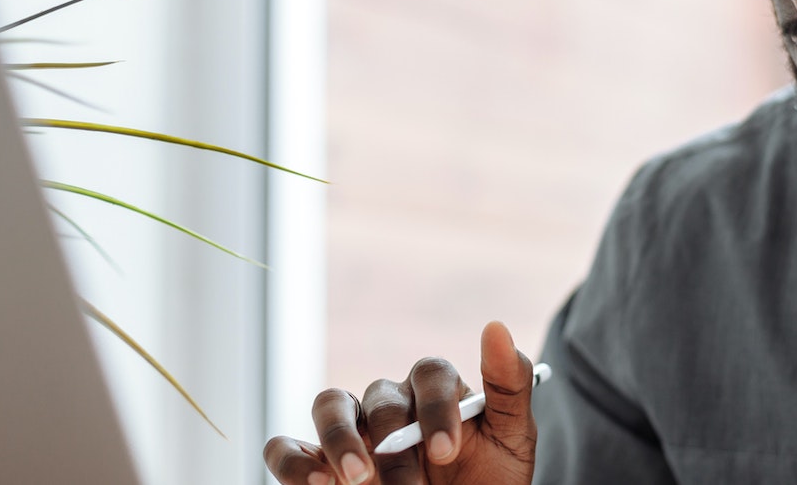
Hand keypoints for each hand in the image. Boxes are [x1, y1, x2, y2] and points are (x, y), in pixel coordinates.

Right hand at [264, 321, 538, 484]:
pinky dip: (295, 462)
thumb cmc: (487, 482)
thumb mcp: (512, 439)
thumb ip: (509, 387)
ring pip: (328, 404)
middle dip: (397, 445)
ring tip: (358, 479)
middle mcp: (390, 404)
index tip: (446, 452)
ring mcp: (351, 432)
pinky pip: (285, 448)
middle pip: (381, 397)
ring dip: (339, 438)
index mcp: (436, 391)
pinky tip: (322, 482)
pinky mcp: (316, 463)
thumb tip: (496, 327)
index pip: (430, 373)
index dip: (437, 408)